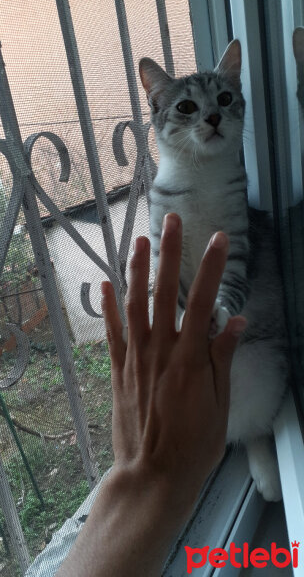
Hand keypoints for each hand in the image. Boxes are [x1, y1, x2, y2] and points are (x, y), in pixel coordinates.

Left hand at [101, 213, 246, 515]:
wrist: (152, 474)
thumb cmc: (193, 443)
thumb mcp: (220, 404)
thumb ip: (223, 359)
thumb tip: (236, 322)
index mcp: (190, 359)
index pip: (204, 302)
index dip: (212, 267)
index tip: (219, 239)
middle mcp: (160, 350)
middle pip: (164, 292)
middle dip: (169, 253)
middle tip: (171, 221)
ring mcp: (135, 358)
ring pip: (134, 305)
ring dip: (136, 270)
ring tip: (138, 240)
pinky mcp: (118, 370)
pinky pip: (111, 332)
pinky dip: (108, 306)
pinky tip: (105, 283)